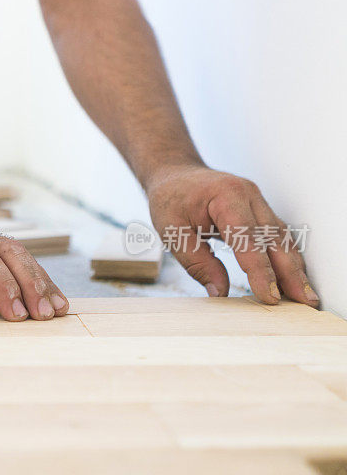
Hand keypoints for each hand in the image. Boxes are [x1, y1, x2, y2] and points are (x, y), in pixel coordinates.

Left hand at [146, 164, 318, 306]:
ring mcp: (257, 201)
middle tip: (304, 301)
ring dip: (294, 267)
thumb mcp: (172, 231)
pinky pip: (277, 235)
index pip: (248, 238)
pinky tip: (292, 278)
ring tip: (304, 296)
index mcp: (226, 196)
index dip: (260, 270)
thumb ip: (197, 262)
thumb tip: (221, 292)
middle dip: (290, 272)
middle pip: (274, 238)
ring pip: (282, 237)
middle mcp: (248, 195)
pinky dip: (285, 257)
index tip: (269, 296)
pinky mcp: (259, 210)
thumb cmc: (170, 199)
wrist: (174, 173)